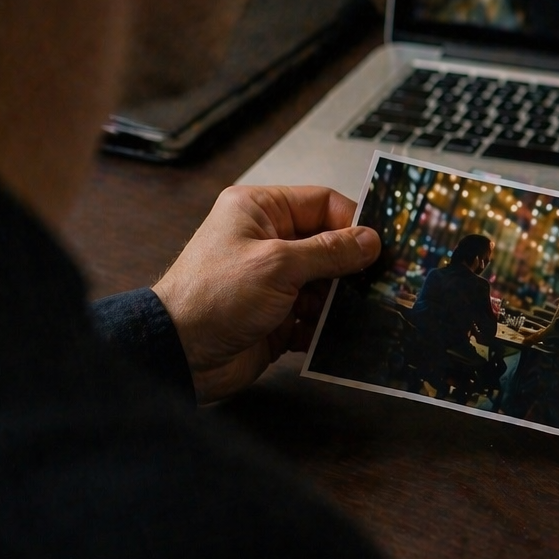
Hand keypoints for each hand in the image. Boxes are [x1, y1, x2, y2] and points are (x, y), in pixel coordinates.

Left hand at [153, 185, 379, 401]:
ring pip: (325, 283)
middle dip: (350, 266)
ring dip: (338, 300)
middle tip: (377, 282)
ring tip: (350, 312)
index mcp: (259, 211)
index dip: (353, 222)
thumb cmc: (214, 297)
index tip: (379, 246)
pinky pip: (313, 314)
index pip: (322, 203)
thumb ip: (330, 251)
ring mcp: (271, 280)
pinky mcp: (275, 315)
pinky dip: (323, 325)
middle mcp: (266, 240)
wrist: (179, 354)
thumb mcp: (279, 265)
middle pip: (328, 244)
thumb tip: (370, 240)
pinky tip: (328, 333)